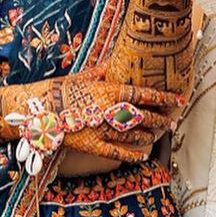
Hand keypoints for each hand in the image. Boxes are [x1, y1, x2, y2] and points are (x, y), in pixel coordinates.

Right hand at [12, 67, 180, 168]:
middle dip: (159, 119)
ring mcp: (102, 130)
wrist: (38, 109)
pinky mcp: (93, 145)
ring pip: (133, 135)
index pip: (144, 94)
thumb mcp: (84, 75)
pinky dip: (132, 156)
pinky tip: (142, 156)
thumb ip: (104, 70)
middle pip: (143, 116)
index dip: (163, 97)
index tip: (177, 99)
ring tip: (156, 135)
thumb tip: (118, 60)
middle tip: (169, 121)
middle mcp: (109, 111)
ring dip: (148, 135)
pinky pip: (117, 153)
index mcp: (109, 91)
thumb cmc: (61, 90)